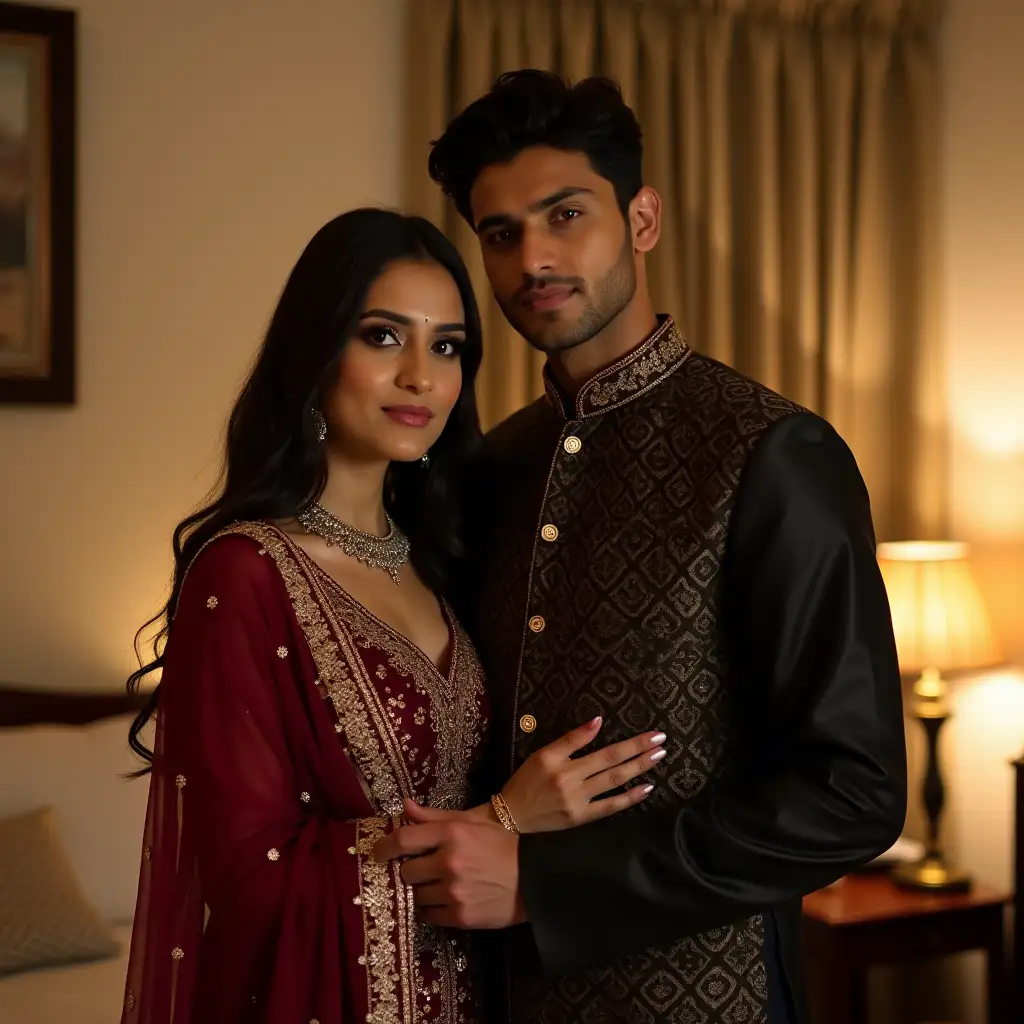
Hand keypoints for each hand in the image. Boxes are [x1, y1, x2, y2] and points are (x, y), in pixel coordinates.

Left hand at [373, 805, 523, 928]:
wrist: (534, 880)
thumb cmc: (501, 846)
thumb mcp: (472, 823)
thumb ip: (435, 817)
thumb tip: (404, 806)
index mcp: (453, 833)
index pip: (404, 839)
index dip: (384, 846)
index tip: (377, 852)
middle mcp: (450, 862)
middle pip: (406, 871)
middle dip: (410, 870)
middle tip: (420, 869)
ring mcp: (454, 892)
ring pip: (416, 895)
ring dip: (421, 891)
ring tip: (437, 885)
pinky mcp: (460, 916)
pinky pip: (428, 916)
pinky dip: (431, 909)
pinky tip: (444, 900)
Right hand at [499, 716, 665, 831]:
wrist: (512, 814)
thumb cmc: (527, 780)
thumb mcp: (543, 754)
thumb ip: (571, 739)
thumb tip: (597, 721)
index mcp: (562, 763)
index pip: (603, 749)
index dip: (630, 743)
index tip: (651, 734)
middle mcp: (572, 782)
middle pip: (612, 764)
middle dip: (639, 752)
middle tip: (661, 742)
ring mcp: (578, 802)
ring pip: (614, 783)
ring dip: (638, 770)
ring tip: (657, 758)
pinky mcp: (581, 818)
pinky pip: (609, 808)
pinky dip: (628, 798)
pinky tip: (646, 788)